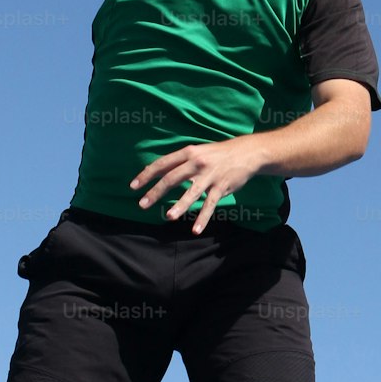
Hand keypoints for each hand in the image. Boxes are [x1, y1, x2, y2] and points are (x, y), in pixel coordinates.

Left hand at [129, 137, 264, 233]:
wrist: (246, 153)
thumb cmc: (218, 154)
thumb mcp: (197, 151)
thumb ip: (179, 161)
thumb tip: (157, 170)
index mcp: (189, 152)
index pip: (163, 163)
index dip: (147, 174)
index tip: (133, 186)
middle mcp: (197, 162)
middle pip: (172, 178)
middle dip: (156, 192)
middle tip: (142, 204)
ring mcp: (210, 175)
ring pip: (191, 192)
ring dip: (180, 205)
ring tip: (169, 217)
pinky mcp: (221, 187)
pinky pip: (210, 204)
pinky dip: (203, 218)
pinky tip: (195, 230)